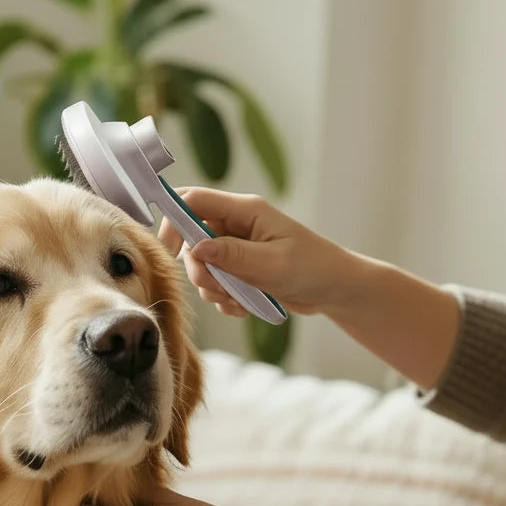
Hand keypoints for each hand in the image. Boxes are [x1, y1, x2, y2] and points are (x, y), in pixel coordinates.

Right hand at [157, 188, 355, 316]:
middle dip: (199, 270)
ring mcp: (235, 248)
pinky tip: (247, 305)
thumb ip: (232, 255)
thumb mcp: (272, 263)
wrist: (335, 291)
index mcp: (245, 210)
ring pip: (201, 267)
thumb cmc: (313, 269)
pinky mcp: (237, 270)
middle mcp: (235, 225)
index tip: (170, 251)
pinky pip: (214, 285)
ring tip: (244, 299)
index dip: (174, 220)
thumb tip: (196, 248)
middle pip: (191, 239)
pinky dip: (225, 299)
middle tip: (219, 288)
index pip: (193, 200)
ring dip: (215, 289)